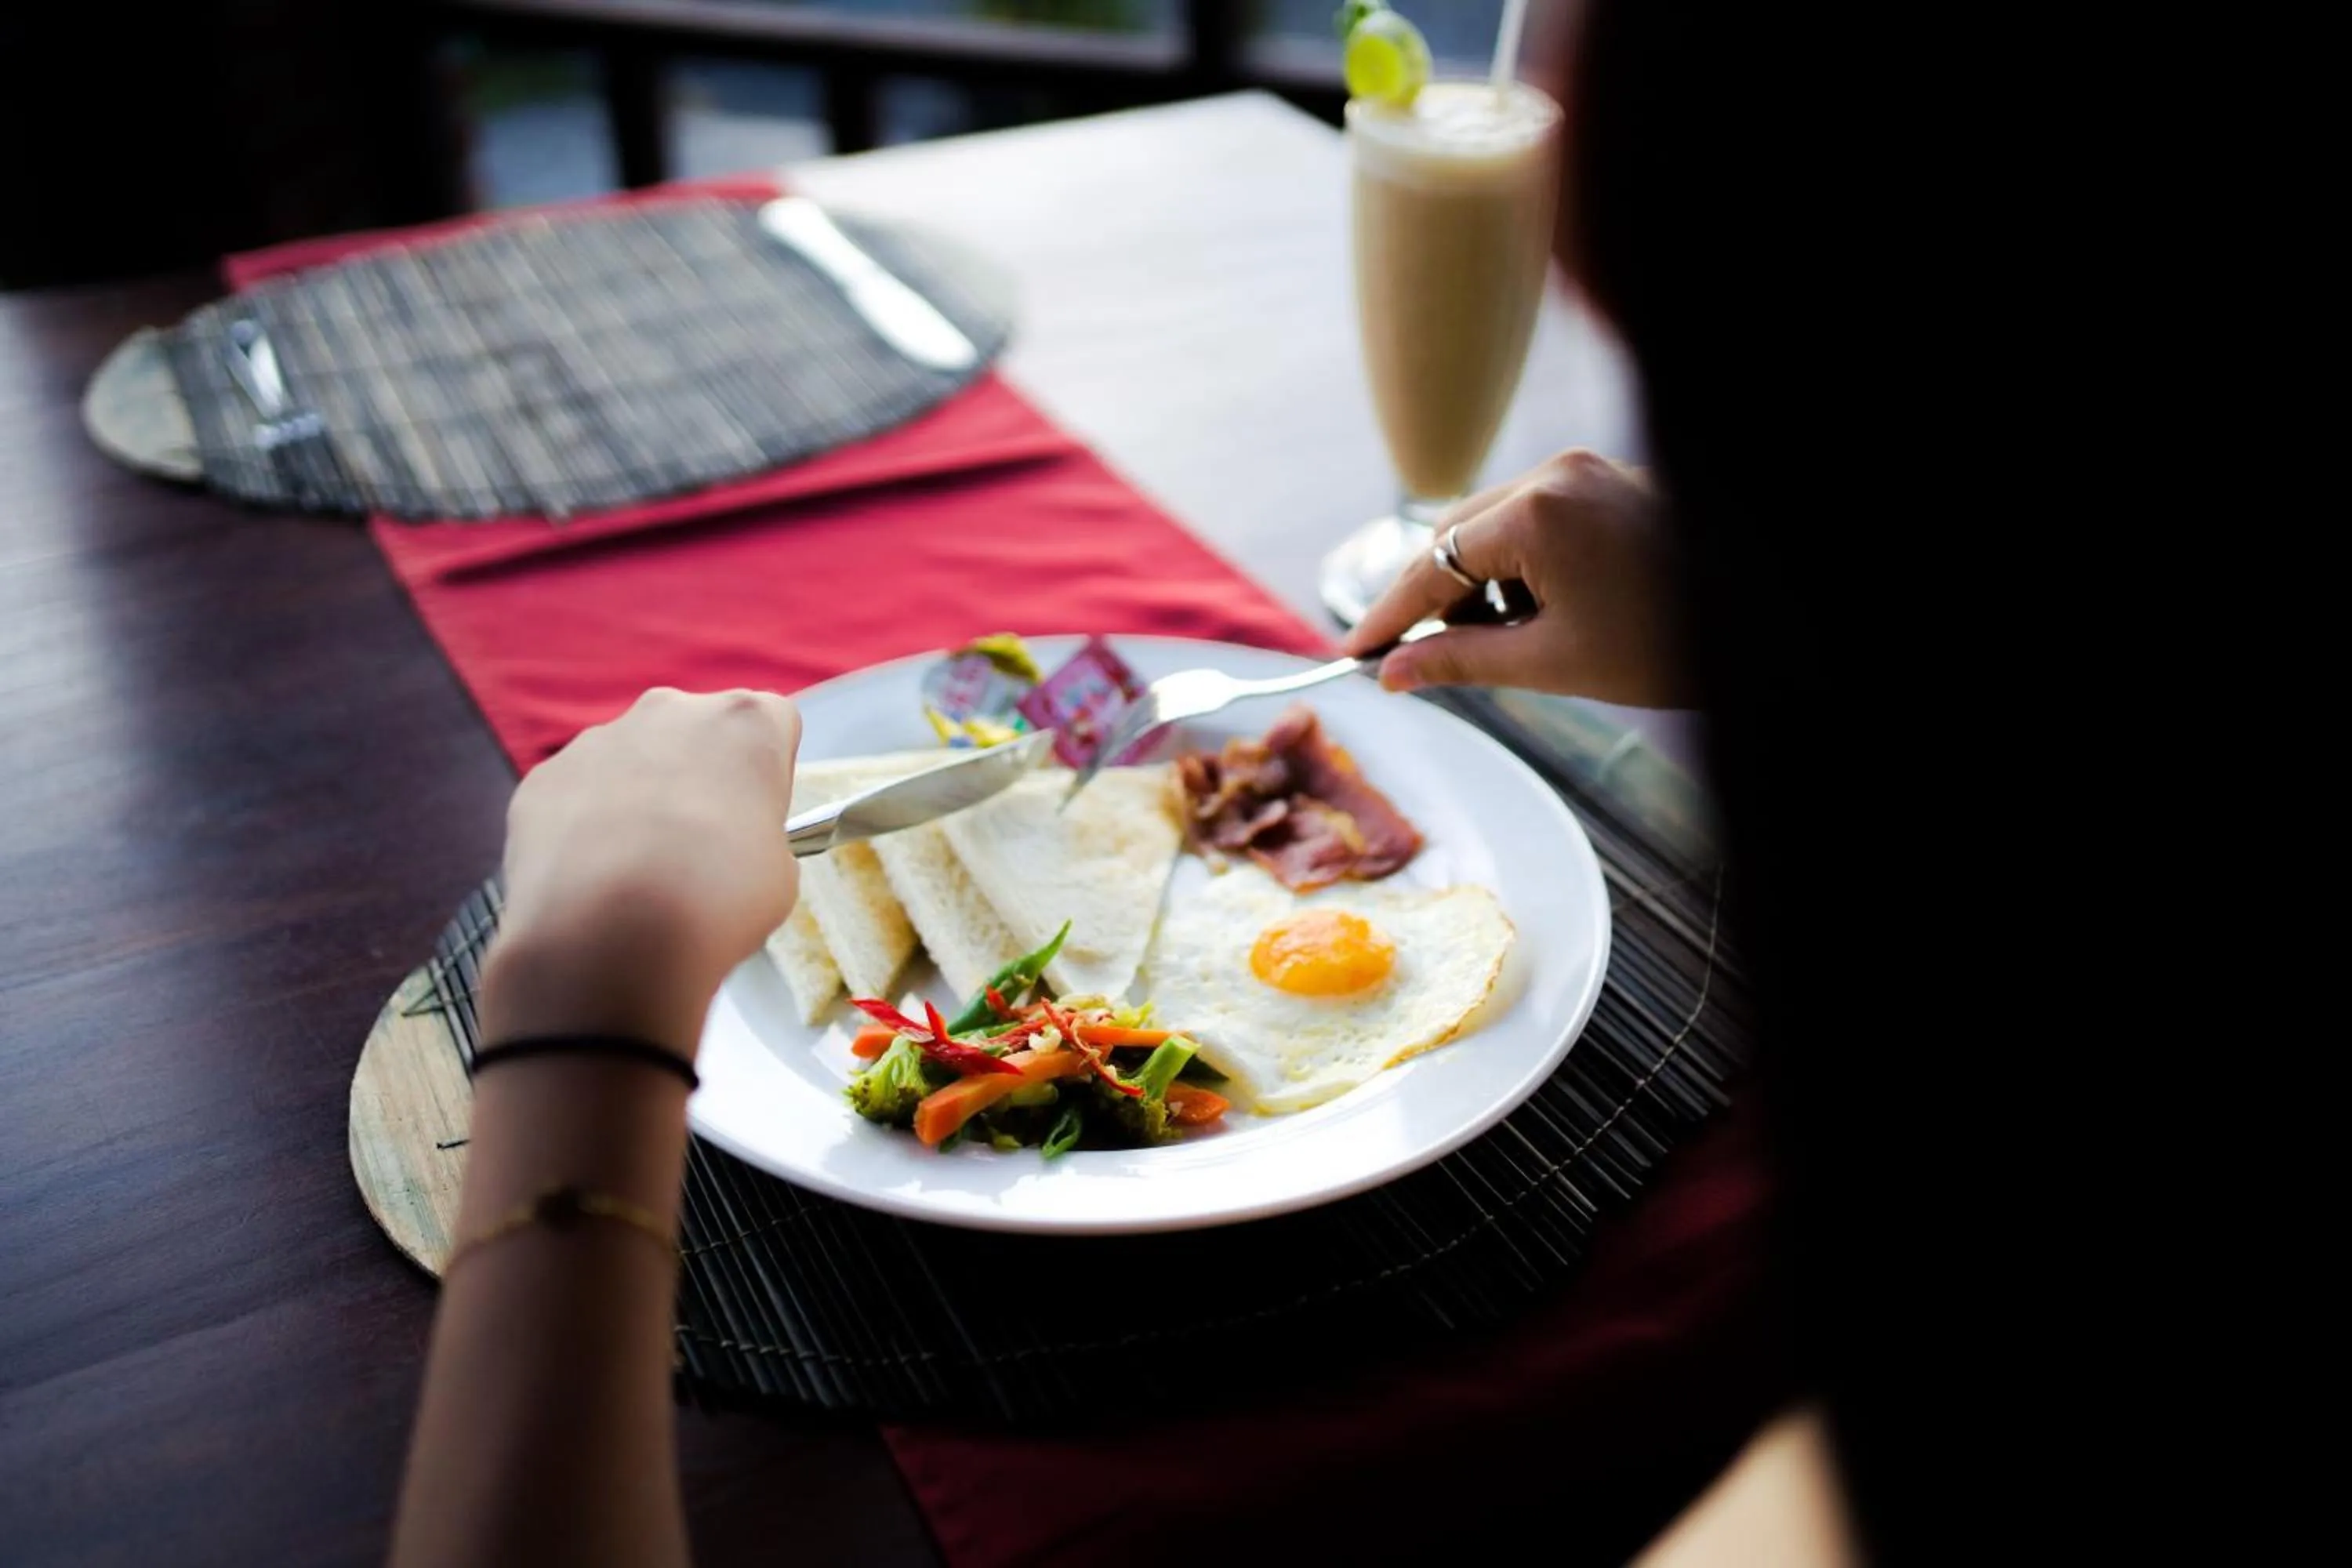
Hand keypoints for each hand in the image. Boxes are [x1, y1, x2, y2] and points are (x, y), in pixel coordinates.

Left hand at [481, 688, 802, 1057]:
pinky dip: (586, 826)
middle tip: (697, 846)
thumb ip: (756, 832)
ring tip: (637, 871)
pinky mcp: (544, 777)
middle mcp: (670, 710)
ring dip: (639, 799)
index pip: (771, 725)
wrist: (607, 937)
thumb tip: (725, 842)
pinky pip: (577, 794)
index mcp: (745, 722)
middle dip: (698, 777)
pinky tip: (591, 879)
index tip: (754, 818)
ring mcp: (598, 739)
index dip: (765, 775)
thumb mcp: (778, 871)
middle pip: (695, 732)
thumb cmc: (717, 899)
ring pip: (632, 761)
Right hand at [1341, 450, 1688, 707]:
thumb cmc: (1667, 645)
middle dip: (1436, 598)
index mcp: (1535, 513)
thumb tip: (1394, 673)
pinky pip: (1533, 515)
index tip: (1355, 651)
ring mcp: (1582, 470)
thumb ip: (1462, 662)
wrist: (1762, 619)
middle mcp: (1553, 474)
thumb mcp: (1553, 663)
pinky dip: (1519, 565)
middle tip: (1422, 659)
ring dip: (1480, 582)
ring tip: (1507, 642)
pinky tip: (1538, 613)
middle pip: (1454, 533)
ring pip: (1492, 524)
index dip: (1389, 615)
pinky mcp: (1604, 478)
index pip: (1432, 566)